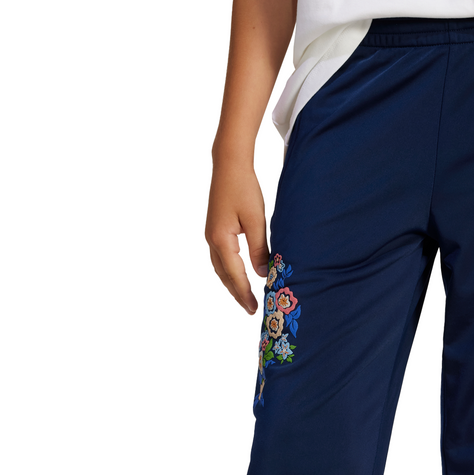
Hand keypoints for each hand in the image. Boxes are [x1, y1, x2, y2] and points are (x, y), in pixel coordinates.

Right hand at [205, 159, 270, 313]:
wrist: (229, 165)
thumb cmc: (244, 189)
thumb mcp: (256, 220)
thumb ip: (259, 249)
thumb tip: (262, 274)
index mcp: (221, 240)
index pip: (235, 275)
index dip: (245, 293)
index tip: (254, 308)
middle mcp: (212, 240)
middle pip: (224, 275)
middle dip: (237, 293)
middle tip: (251, 309)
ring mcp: (211, 235)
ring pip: (220, 268)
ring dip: (232, 284)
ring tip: (244, 297)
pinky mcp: (214, 230)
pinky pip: (220, 258)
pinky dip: (229, 271)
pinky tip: (238, 275)